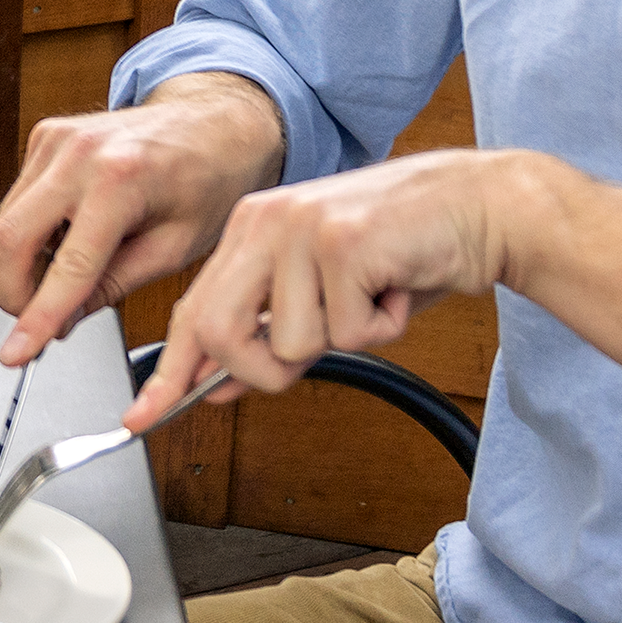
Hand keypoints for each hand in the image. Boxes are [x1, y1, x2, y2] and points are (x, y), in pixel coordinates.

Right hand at [0, 73, 289, 364]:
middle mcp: (78, 152)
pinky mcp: (45, 136)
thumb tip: (63, 319)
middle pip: (9, 238)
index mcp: (121, 179)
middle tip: (40, 322)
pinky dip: (32, 234)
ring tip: (69, 277)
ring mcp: (56, 138)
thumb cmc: (208, 182)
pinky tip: (69, 241)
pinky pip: (18, 199)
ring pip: (6, 221)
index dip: (37, 319)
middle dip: (15, 293)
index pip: (66, 266)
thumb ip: (114, 285)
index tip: (16, 354)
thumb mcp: (175, 249)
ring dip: (24, 264)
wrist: (214, 123)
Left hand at [124, 148, 537, 433]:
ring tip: (372, 295)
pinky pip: (345, 334)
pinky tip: (395, 286)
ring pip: (291, 344)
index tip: (142, 416)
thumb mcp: (324, 290)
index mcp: (250, 228)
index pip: (192, 311)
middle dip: (264, 371)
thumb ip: (269, 331)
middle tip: (318, 349)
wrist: (479, 206)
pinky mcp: (343, 243)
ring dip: (344, 340)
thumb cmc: (404, 251)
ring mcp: (300, 228)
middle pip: (220, 332)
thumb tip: (213, 386)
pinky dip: (381, 327)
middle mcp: (265, 221)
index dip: (170, 373)